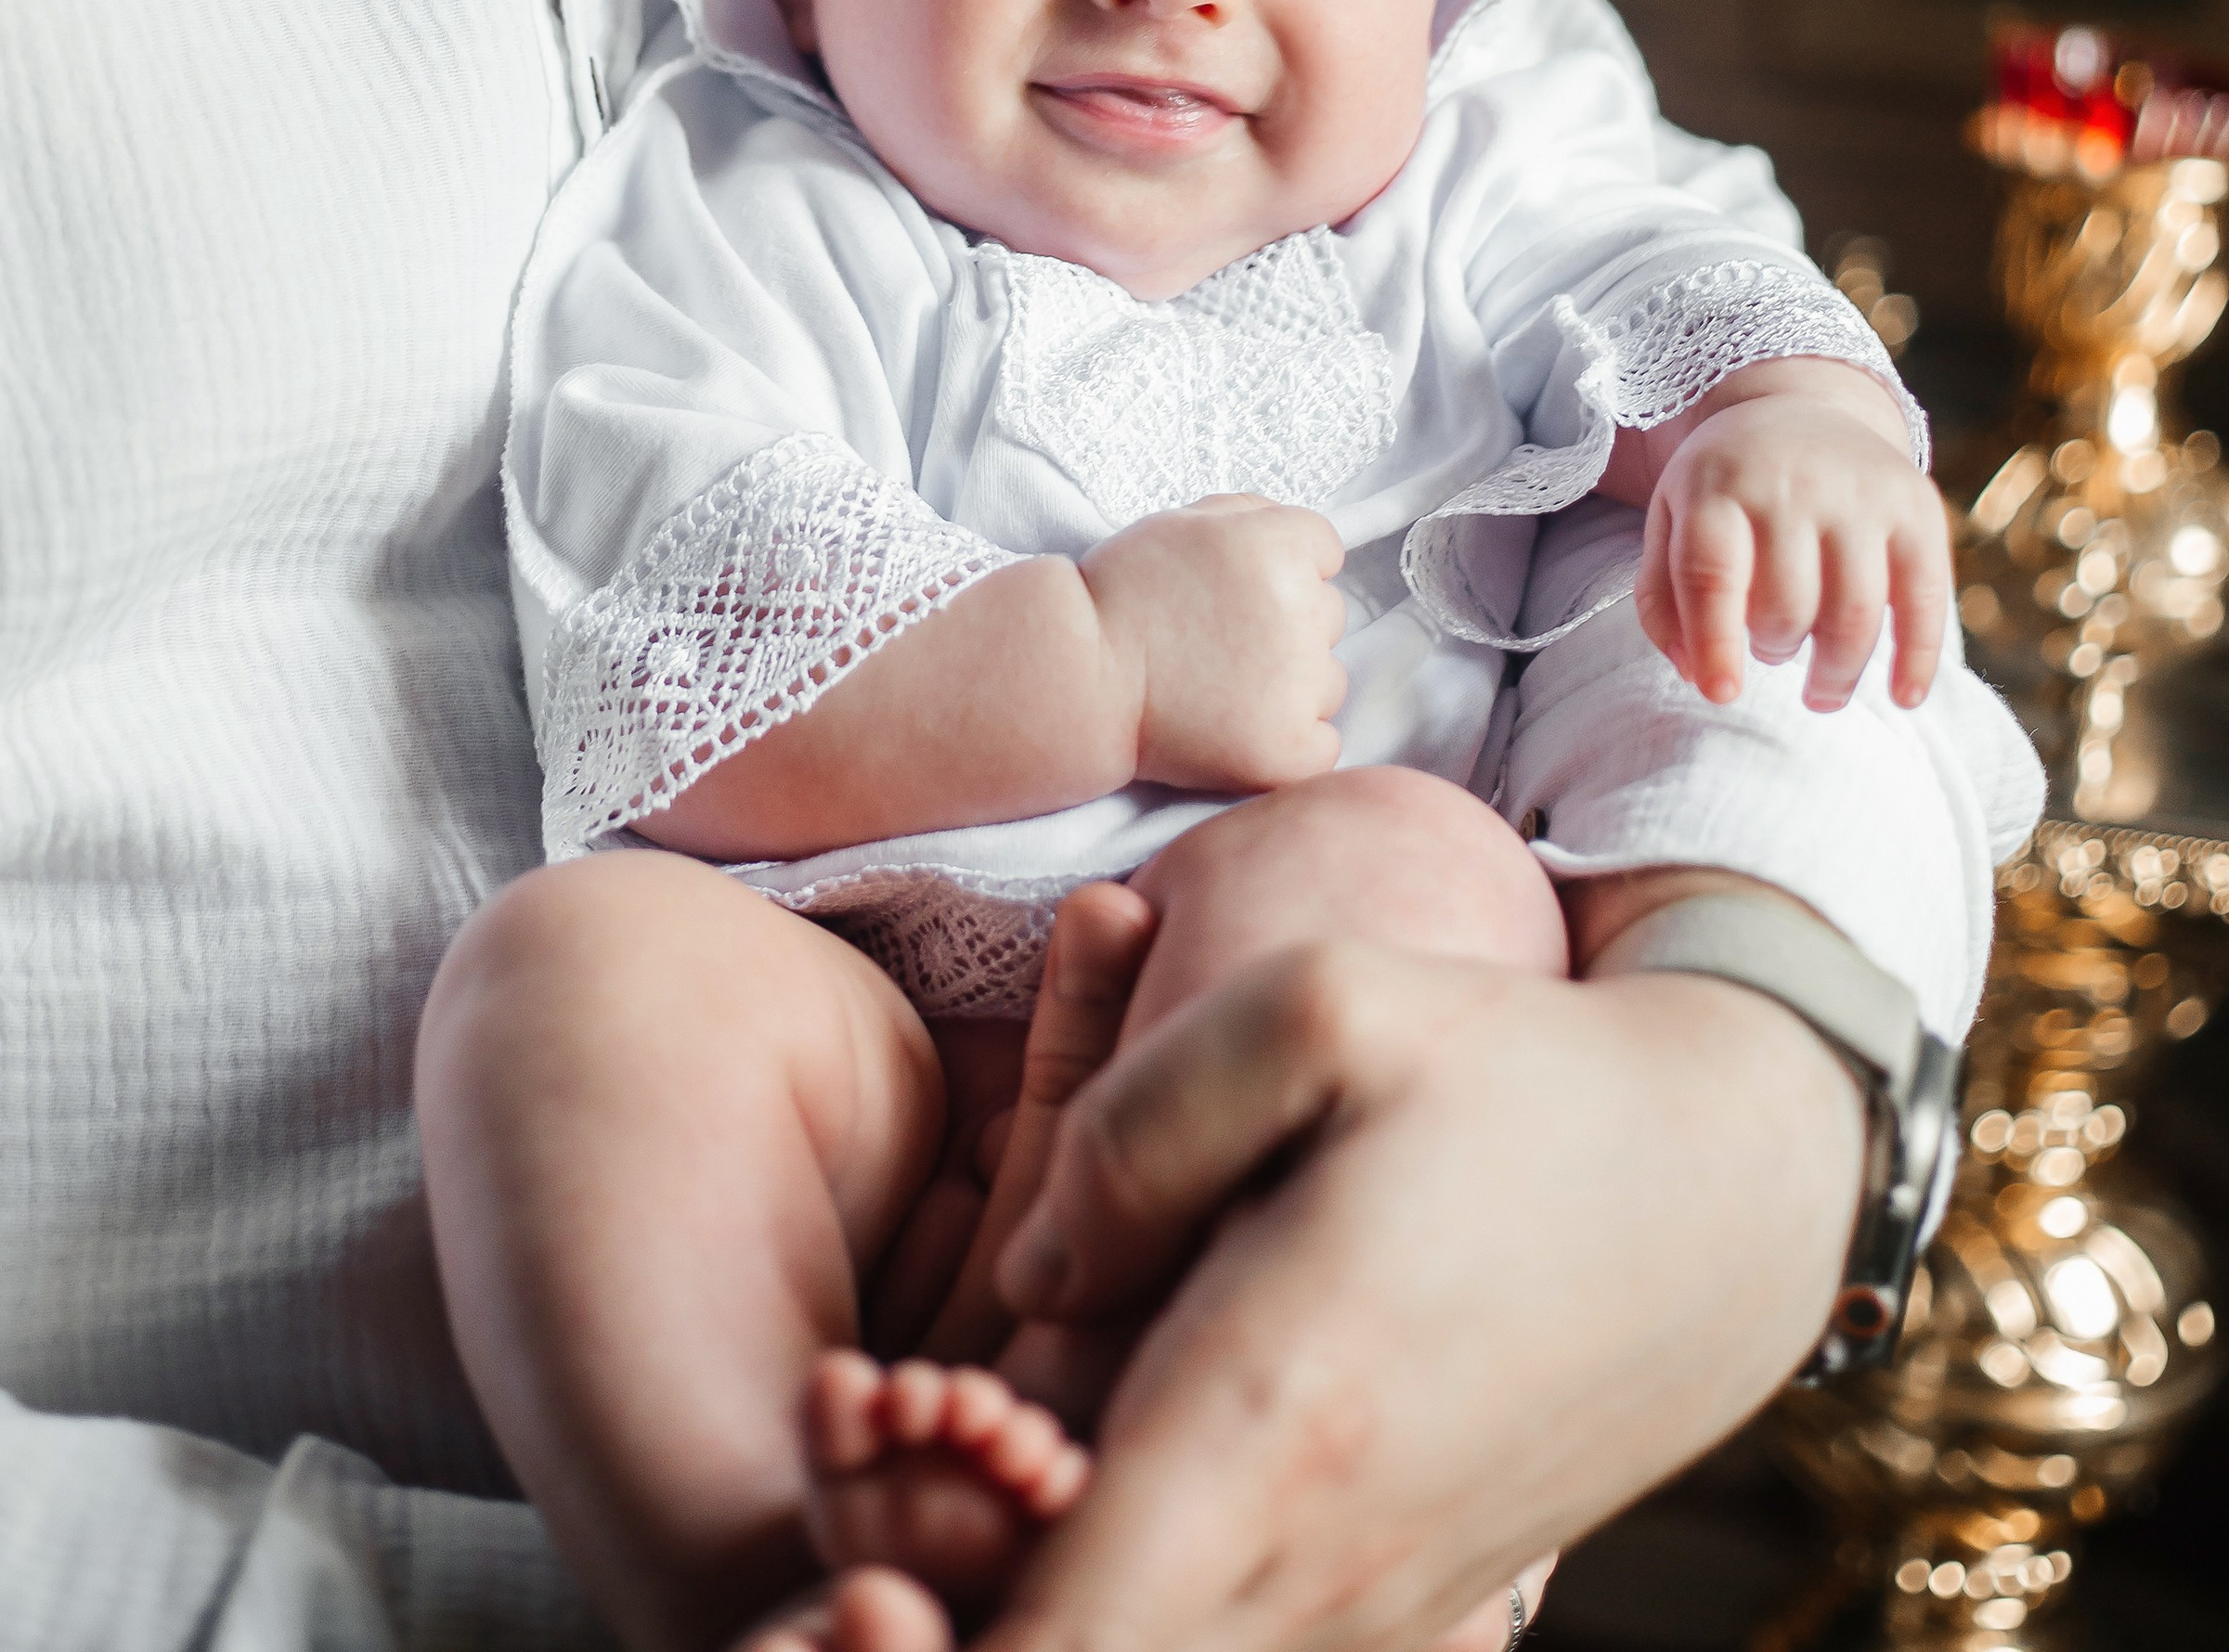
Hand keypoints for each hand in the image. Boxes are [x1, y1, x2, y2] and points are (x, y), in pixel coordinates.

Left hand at [970, 896, 1860, 1651]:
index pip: (1045, 1648)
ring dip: (1033, 1604)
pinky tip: (1100, 1474)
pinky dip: (1140, 1597)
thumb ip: (1127, 1128)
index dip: (915, 1634)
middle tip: (887, 1464)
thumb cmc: (1510, 1072)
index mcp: (1273, 1424)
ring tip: (978, 1458)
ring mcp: (1367, 1618)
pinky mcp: (1400, 1618)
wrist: (1728, 1186)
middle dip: (945, 1610)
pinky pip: (1227, 1646)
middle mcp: (1314, 1569)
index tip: (860, 1569)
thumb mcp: (1317, 1001)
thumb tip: (1028, 1280)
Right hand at [1081, 495, 1344, 790]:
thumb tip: (1307, 542)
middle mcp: (1302, 611)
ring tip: (1220, 687)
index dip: (1282, 567)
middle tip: (1220, 640)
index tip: (1240, 590)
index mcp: (1278, 548)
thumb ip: (1252, 515)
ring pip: (1327, 680)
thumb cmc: (1122, 598)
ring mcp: (1302, 686)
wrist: (1079, 678)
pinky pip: (1323, 742)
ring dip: (1291, 685)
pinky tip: (1236, 729)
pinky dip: (1289, 741)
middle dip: (1286, 625)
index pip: (1324, 550)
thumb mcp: (1182, 523)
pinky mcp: (1293, 750)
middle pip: (1328, 614)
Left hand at [1633, 376, 1950, 710]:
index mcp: (1716, 485)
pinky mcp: (1917, 507)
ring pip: (1852, 613)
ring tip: (1821, 689)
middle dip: (1775, 649)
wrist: (1804, 409)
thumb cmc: (1728, 489)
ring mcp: (1859, 492)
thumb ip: (1663, 599)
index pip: (1710, 574)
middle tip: (1773, 649)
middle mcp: (1790, 483)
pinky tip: (1902, 695)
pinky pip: (1925, 597)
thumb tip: (1696, 675)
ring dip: (1836, 671)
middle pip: (1785, 605)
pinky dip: (1917, 657)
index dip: (1714, 644)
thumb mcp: (1673, 521)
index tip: (1721, 694)